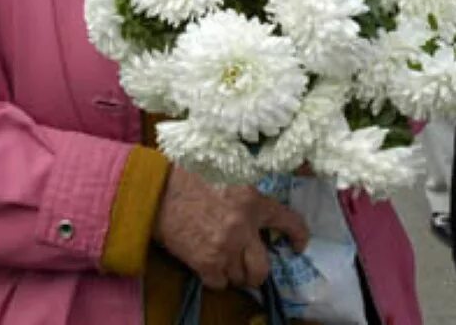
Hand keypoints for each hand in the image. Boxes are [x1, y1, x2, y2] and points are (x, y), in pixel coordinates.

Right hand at [153, 165, 308, 289]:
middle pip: (263, 268)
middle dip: (258, 271)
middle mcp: (243, 228)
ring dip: (235, 273)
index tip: (299, 245)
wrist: (157, 189)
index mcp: (253, 201)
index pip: (288, 221)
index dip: (299, 236)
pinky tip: (210, 266)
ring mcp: (224, 248)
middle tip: (251, 265)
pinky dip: (216, 278)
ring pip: (241, 278)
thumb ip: (248, 190)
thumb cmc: (190, 175)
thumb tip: (260, 205)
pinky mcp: (204, 262)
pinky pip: (219, 283)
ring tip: (227, 263)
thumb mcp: (230, 172)